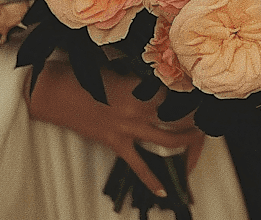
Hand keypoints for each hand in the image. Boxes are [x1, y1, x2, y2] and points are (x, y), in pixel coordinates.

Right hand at [25, 60, 204, 197]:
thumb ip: (136, 78)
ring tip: (197, 139)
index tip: (202, 89)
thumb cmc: (80, 74)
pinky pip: (138, 164)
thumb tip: (155, 80)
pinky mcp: (115, 143)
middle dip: (196, 116)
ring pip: (167, 139)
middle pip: (178, 115)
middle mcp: (138, 107)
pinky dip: (150, 179)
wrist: (52, 92)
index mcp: (138, 85)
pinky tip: (162, 190)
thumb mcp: (113, 69)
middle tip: (208, 114)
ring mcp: (127, 127)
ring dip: (185, 141)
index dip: (191, 90)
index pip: (174, 88)